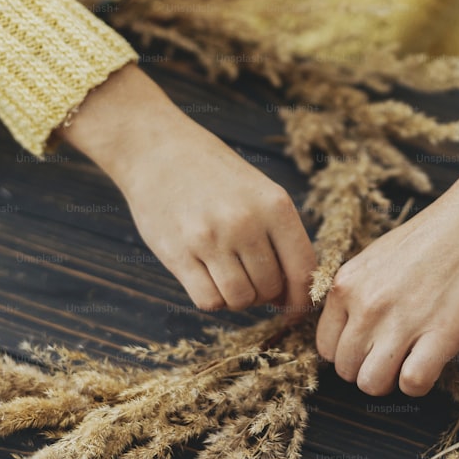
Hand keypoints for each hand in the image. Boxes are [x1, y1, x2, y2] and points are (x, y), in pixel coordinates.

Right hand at [56, 64, 315, 312]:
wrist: (156, 149)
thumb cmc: (213, 174)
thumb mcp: (258, 190)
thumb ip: (278, 235)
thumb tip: (291, 293)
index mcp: (274, 205)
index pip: (302, 269)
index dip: (301, 299)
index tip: (293, 309)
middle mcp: (245, 223)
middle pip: (269, 288)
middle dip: (264, 294)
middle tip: (250, 279)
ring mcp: (210, 239)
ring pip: (240, 299)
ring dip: (237, 299)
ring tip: (229, 278)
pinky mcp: (178, 254)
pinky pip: (208, 300)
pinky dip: (212, 300)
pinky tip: (207, 279)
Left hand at [315, 132, 458, 395]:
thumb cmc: (430, 239)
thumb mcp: (375, 258)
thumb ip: (356, 293)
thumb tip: (349, 331)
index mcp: (345, 285)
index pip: (326, 347)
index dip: (349, 353)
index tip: (370, 346)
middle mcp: (365, 305)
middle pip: (346, 370)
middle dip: (369, 369)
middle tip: (395, 355)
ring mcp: (401, 322)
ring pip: (371, 384)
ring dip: (391, 381)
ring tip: (410, 361)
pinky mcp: (439, 336)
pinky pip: (411, 384)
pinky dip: (419, 383)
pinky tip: (430, 363)